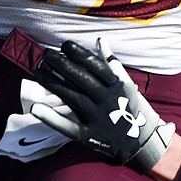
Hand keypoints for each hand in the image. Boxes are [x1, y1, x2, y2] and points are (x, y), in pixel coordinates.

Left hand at [33, 39, 174, 172]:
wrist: (144, 141)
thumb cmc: (133, 108)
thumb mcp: (127, 83)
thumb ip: (112, 63)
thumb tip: (100, 40)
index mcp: (117, 86)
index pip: (95, 66)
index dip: (79, 54)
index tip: (64, 44)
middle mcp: (107, 99)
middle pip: (82, 79)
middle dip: (63, 64)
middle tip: (47, 54)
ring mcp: (97, 117)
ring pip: (72, 97)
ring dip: (54, 84)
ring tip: (39, 71)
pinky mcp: (89, 135)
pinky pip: (68, 126)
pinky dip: (52, 118)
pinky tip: (37, 108)